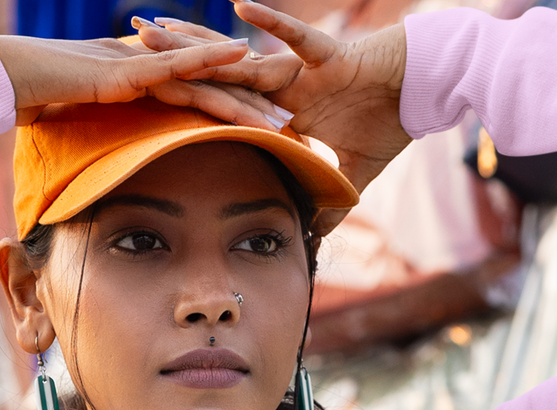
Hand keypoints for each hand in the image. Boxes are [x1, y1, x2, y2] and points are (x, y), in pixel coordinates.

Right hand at [0, 31, 299, 128]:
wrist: (9, 82)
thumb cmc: (36, 112)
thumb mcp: (80, 143)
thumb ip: (101, 157)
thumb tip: (103, 191)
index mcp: (144, 93)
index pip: (195, 109)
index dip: (230, 123)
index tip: (260, 142)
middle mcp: (150, 74)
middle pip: (211, 95)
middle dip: (251, 111)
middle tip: (291, 128)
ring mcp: (143, 67)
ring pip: (206, 83)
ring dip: (246, 95)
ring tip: (280, 113)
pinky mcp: (132, 67)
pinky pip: (181, 62)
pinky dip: (213, 60)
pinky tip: (244, 56)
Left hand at [135, 3, 410, 201]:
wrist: (427, 87)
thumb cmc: (391, 122)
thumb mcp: (353, 177)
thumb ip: (329, 204)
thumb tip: (313, 239)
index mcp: (284, 109)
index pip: (227, 103)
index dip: (191, 97)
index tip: (151, 91)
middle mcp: (284, 85)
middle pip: (219, 73)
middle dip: (176, 61)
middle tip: (130, 46)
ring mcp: (303, 69)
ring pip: (241, 57)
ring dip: (200, 46)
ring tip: (158, 30)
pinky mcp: (331, 57)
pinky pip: (298, 38)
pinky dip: (273, 25)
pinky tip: (240, 8)